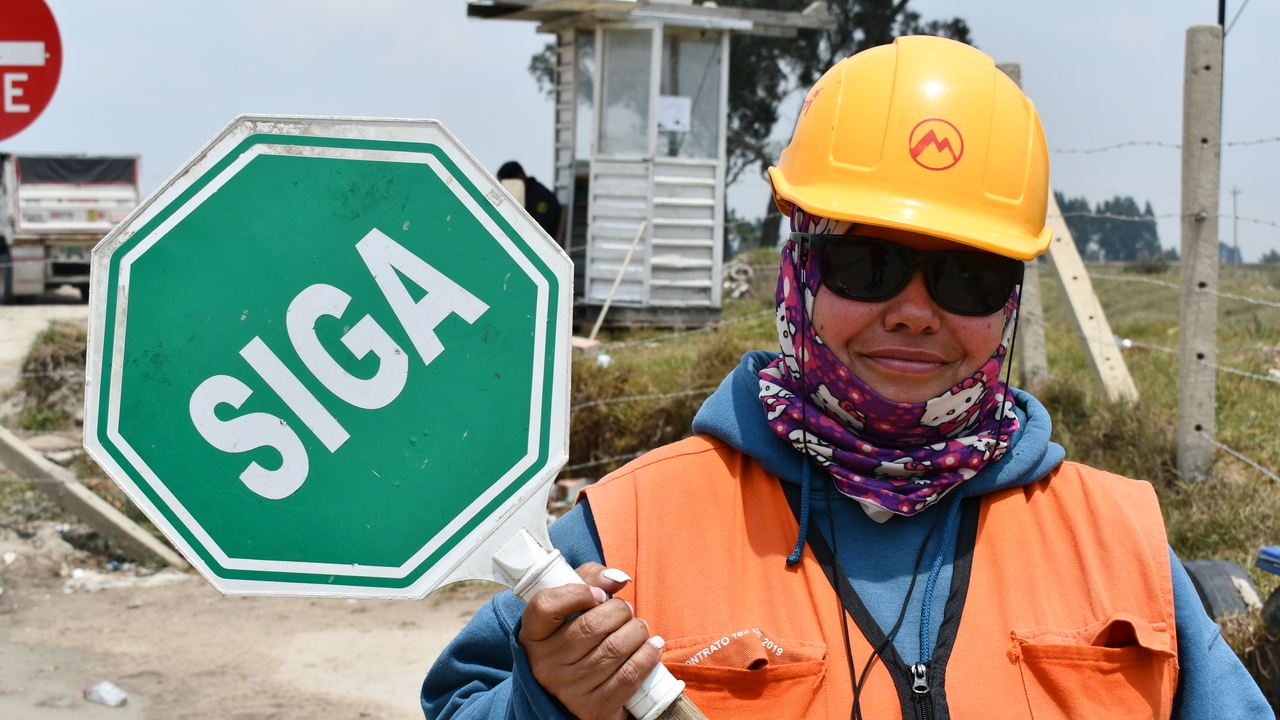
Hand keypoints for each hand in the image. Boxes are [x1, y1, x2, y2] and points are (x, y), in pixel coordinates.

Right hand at [518, 563, 661, 719]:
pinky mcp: (593, 708)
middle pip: (591, 625)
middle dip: (620, 611)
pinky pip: (629, 676)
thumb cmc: (577, 638)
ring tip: (639, 629)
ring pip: (615, 648)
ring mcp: (568, 688)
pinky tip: (652, 647)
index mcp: (533, 636)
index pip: (546, 605)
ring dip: (637, 632)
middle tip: (626, 613)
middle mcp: (545, 664)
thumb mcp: (574, 606)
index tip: (598, 594)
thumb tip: (618, 579)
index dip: (577, 592)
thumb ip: (590, 580)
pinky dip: (647, 656)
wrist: (579, 694)